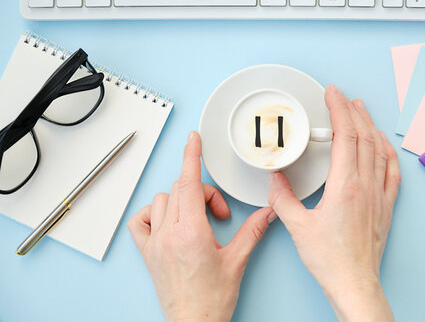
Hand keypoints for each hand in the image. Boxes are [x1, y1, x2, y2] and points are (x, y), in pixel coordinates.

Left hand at [128, 132, 275, 321]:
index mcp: (192, 233)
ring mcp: (155, 243)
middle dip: (203, 191)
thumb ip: (253, 231)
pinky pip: (140, 222)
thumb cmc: (212, 300)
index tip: (193, 139)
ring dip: (181, 201)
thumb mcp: (237, 261)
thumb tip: (268, 212)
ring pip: (161, 201)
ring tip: (197, 219)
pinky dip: (153, 214)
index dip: (192, 156)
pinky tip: (168, 222)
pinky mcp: (148, 253)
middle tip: (219, 212)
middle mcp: (169, 234)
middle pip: (180, 189)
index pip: (190, 183)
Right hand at [268, 85, 400, 321]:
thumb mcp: (297, 226)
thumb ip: (282, 198)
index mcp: (345, 187)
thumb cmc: (330, 259)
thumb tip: (275, 178)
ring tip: (362, 110)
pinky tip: (383, 143)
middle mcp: (366, 187)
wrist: (354, 283)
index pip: (346, 136)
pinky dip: (388, 151)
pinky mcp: (386, 206)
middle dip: (353, 111)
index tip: (332, 94)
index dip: (339, 110)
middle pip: (364, 137)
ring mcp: (379, 195)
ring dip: (371, 126)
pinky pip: (392, 171)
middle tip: (343, 96)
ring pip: (380, 150)